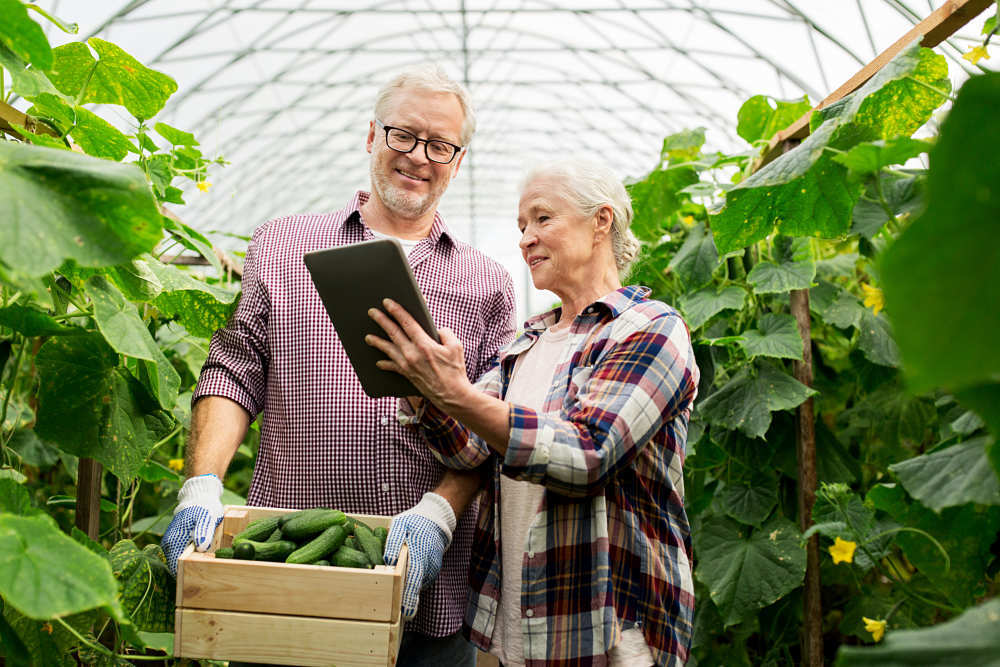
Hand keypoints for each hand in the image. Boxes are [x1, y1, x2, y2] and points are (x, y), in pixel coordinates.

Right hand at [161, 474, 223, 576]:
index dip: (185, 576)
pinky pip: (178, 556)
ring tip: (202, 569)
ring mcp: (171, 542)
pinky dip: (187, 560)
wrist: (198, 498)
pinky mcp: (174, 542)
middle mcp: (169, 543)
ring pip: (176, 562)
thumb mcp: (207, 518)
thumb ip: (204, 532)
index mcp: (175, 539)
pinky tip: (198, 559)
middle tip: (204, 576)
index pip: (175, 566)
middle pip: (174, 567)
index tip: (197, 579)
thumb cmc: (204, 508)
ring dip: (187, 567)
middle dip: (187, 573)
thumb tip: (201, 548)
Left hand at [366, 299, 470, 408]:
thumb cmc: (455, 370)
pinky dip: (384, 364)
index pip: (407, 323)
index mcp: (424, 344)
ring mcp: (407, 365)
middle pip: (393, 333)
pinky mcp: (407, 375)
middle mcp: (412, 354)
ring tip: (368, 337)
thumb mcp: (456, 346)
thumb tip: (436, 330)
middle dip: (381, 320)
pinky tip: (378, 362)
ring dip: (377, 342)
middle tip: (372, 312)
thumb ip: (445, 333)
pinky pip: (392, 367)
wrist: (452, 395)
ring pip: (388, 349)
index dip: (396, 311)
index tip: (387, 303)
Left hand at [384, 492, 456, 619]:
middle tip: (401, 615)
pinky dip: (414, 584)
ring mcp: (432, 568)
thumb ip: (393, 543)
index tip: (406, 612)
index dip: (409, 596)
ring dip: (410, 592)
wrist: (436, 520)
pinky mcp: (433, 570)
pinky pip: (422, 581)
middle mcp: (428, 564)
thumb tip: (388, 561)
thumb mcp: (400, 526)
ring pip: (419, 585)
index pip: (414, 578)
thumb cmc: (415, 523)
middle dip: (408, 602)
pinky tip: (406, 580)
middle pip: (417, 587)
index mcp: (419, 553)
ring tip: (400, 597)